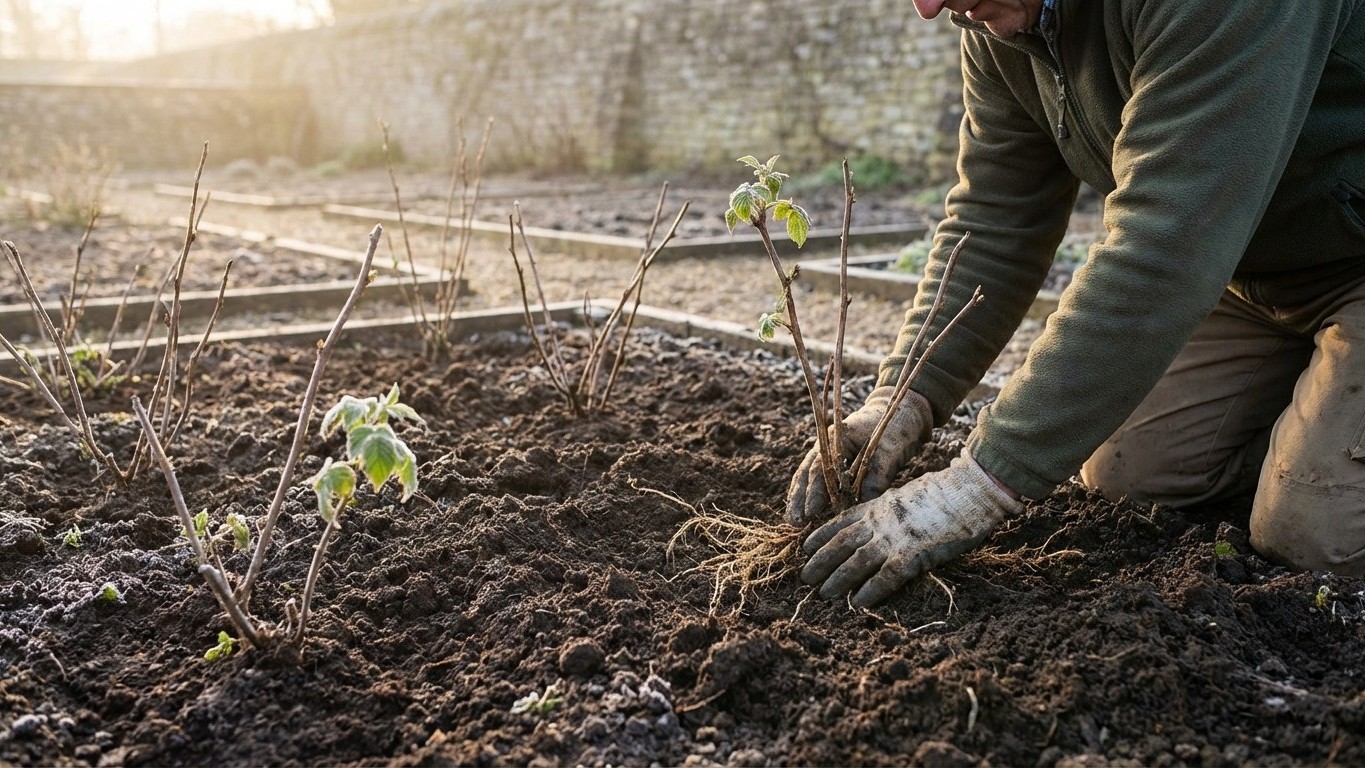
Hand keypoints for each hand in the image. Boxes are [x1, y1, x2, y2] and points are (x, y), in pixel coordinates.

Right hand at [786, 386, 932, 525]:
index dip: (814, 492)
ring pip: (809, 478)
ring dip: (801, 499)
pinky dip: (813, 495)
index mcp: (836, 438)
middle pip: (806, 474)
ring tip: (794, 521)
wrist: (903, 414)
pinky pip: (821, 481)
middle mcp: (827, 446)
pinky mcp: (840, 465)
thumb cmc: (897, 428)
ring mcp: (831, 455)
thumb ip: (876, 476)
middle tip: (793, 522)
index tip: (809, 513)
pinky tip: (810, 512)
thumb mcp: (890, 450)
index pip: (820, 469)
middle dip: (798, 499)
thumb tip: (862, 505)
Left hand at [800, 449, 1022, 606]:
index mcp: (879, 505)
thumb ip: (891, 509)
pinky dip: (870, 591)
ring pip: (856, 562)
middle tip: (804, 577)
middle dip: (821, 561)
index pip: (842, 521)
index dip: (822, 536)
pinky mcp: (913, 555)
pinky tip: (857, 603)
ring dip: (837, 579)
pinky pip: (885, 577)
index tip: (806, 547)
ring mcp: (895, 538)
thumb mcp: (908, 495)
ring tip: (823, 594)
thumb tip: (882, 521)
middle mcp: (880, 522)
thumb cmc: (946, 492)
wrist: (969, 490)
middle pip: (841, 543)